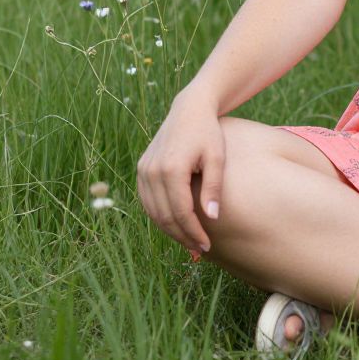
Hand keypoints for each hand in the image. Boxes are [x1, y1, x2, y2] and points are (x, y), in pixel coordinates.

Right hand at [136, 90, 225, 257]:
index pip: (180, 212)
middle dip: (182, 236)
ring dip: (170, 230)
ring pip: (153, 212)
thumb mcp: (217, 157)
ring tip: (190, 242)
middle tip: (199, 250)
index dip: (193, 232)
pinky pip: (148, 201)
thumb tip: (212, 218)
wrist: (189, 109)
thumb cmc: (209, 132)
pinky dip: (160, 216)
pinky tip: (177, 224)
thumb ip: (213, 187)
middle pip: (164, 216)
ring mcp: (143, 170)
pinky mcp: (142, 169)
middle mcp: (152, 171)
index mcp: (171, 168)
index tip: (207, 245)